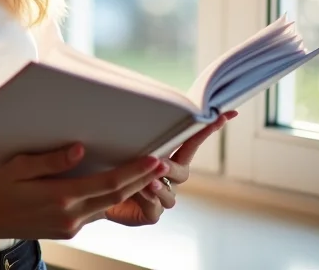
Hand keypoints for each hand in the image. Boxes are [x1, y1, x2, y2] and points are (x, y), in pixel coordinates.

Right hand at [0, 143, 169, 241]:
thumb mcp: (20, 166)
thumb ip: (52, 160)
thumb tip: (80, 149)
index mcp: (61, 197)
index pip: (108, 183)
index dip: (135, 171)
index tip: (154, 160)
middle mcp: (70, 216)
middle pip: (116, 196)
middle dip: (142, 179)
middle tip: (163, 163)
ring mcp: (70, 226)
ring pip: (108, 205)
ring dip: (130, 189)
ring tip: (147, 172)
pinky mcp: (67, 229)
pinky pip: (95, 211)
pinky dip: (110, 197)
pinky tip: (117, 185)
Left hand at [104, 110, 237, 226]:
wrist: (94, 193)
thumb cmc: (110, 162)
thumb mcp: (123, 144)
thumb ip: (137, 133)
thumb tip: (142, 104)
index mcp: (166, 155)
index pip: (190, 141)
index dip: (208, 128)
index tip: (225, 113)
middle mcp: (168, 177)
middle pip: (183, 170)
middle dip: (173, 167)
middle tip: (160, 163)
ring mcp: (162, 196)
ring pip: (171, 194)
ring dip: (159, 186)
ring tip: (146, 181)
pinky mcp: (151, 213)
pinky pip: (155, 208)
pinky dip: (147, 199)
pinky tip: (138, 192)